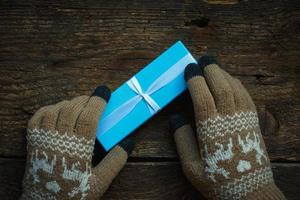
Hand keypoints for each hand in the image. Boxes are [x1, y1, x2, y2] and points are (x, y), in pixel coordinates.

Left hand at [21, 86, 133, 199]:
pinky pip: (37, 117)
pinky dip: (48, 109)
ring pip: (55, 110)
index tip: (105, 92)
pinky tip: (56, 110)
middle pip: (72, 109)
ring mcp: (43, 139)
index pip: (89, 117)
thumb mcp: (100, 182)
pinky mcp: (32, 142)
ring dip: (68, 103)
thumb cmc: (74, 194)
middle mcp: (59, 140)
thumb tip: (129, 142)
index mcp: (78, 148)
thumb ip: (116, 161)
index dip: (98, 102)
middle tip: (93, 98)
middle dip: (84, 99)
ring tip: (78, 104)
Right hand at [169, 56, 285, 199]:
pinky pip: (246, 95)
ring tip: (213, 68)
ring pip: (235, 87)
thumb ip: (181, 140)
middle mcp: (229, 118)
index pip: (202, 95)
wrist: (250, 191)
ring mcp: (244, 118)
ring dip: (223, 74)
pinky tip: (231, 82)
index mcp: (211, 128)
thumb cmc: (218, 180)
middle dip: (211, 69)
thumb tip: (174, 118)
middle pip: (221, 85)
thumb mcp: (191, 167)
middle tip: (203, 59)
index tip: (188, 69)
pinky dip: (237, 84)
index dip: (194, 79)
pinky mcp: (254, 121)